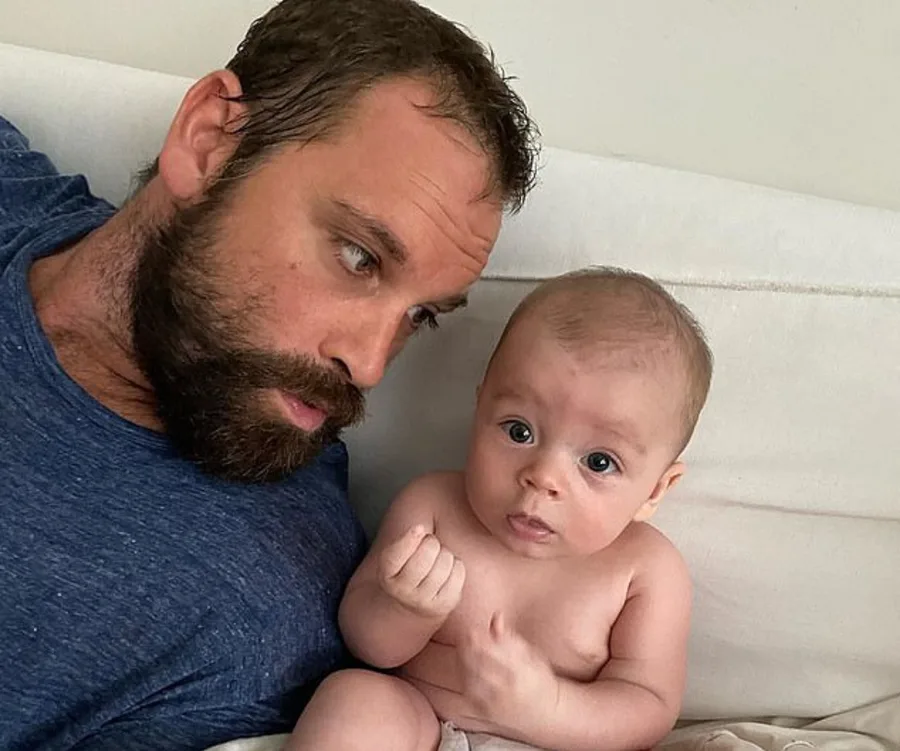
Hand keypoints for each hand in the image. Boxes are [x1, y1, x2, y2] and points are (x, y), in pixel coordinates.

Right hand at [377, 525, 465, 618]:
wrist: (416, 602)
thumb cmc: (408, 566)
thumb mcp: (399, 553)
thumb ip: (407, 540)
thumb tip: (419, 529)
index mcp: (387, 574)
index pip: (396, 555)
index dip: (410, 539)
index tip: (419, 527)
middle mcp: (402, 591)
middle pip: (426, 554)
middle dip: (431, 542)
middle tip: (429, 545)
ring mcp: (424, 601)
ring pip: (445, 561)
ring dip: (444, 554)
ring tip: (437, 560)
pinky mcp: (445, 604)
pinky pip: (458, 572)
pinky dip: (456, 565)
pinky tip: (447, 571)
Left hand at [456, 613, 559, 733]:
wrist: (544, 713)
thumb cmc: (538, 678)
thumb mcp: (531, 654)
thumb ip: (510, 637)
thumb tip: (497, 616)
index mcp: (521, 670)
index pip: (494, 651)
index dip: (479, 639)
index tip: (472, 629)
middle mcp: (507, 687)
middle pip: (478, 663)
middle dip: (467, 647)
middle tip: (465, 636)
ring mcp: (495, 701)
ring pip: (470, 677)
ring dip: (463, 659)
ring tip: (464, 648)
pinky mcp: (486, 711)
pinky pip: (468, 691)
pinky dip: (464, 676)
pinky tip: (466, 666)